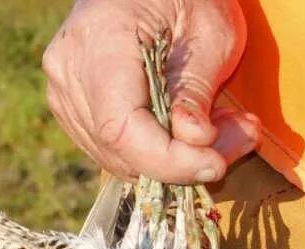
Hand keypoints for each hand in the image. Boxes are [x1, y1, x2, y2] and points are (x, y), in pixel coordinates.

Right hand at [43, 0, 260, 182]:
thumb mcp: (209, 29)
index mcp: (99, 42)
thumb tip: (193, 141)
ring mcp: (65, 92)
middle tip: (239, 137)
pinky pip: (115, 151)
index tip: (216, 163)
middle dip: (184, 160)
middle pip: (121, 149)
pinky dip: (157, 151)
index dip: (168, 160)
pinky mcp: (74, 108)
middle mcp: (69, 71)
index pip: (121, 128)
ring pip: (119, 159)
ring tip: (221, 125)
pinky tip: (191, 125)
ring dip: (176, 158)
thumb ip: (197, 88)